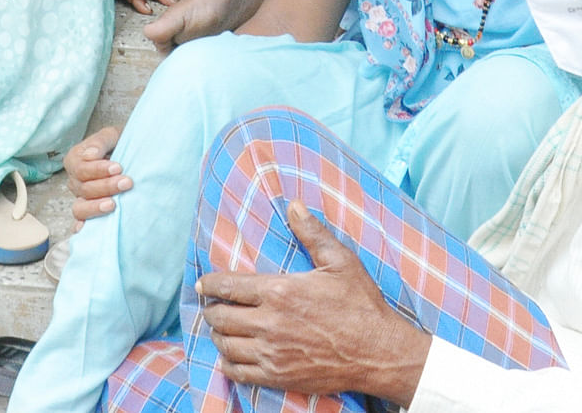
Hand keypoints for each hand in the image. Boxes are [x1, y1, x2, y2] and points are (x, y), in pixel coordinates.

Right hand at [67, 125, 131, 224]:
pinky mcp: (88, 211)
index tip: (118, 167)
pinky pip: (81, 221)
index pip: (82, 168)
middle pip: (84, 188)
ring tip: (113, 204)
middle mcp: (74, 180)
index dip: (98, 169)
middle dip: (106, 186)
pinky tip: (87, 230)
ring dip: (96, 207)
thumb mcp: (112, 135)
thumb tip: (91, 155)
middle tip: (127, 182)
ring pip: (80, 207)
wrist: (133, 155)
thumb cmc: (120, 143)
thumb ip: (101, 141)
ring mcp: (80, 198)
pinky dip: (82, 226)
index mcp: (75, 159)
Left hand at [199, 204, 431, 403]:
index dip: (210, 283)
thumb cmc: (361, 305)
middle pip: (220, 317)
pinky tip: (232, 356)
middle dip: (212, 309)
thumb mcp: (340, 262)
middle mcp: (269, 323)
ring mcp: (271, 352)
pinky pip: (238, 373)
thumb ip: (313, 233)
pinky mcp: (277, 376)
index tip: (203, 283)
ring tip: (221, 329)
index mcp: (280, 291)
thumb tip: (294, 205)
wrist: (377, 352)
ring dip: (218, 335)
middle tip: (213, 306)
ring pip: (225, 345)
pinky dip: (228, 364)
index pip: (229, 286)